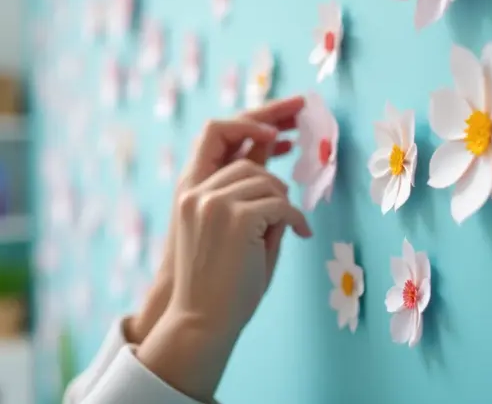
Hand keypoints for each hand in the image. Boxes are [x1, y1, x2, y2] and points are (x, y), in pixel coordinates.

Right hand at [137, 159, 311, 400]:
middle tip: (289, 211)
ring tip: (293, 225)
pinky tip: (302, 233)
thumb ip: (250, 211)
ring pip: (267, 184)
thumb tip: (281, 191)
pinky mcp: (240, 219)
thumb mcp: (228, 238)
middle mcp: (198, 195)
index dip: (261, 180)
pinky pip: (280, 206)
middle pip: (250, 169)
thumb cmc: (216, 288)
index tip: (278, 200)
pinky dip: (296, 217)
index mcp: (189, 199)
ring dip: (284, 203)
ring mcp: (217, 205)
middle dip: (274, 186)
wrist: (201, 322)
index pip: (232, 169)